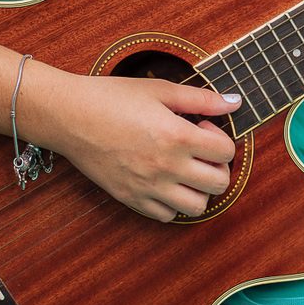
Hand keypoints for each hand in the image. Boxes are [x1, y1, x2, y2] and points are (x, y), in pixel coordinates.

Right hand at [21, 65, 238, 221]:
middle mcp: (166, 167)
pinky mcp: (130, 198)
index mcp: (177, 136)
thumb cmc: (112, 97)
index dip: (220, 138)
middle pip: (219, 184)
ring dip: (198, 189)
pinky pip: (166, 215)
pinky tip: (163, 180)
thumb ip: (201, 98)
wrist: (69, 116)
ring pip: (196, 207)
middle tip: (198, 150)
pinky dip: (172, 202)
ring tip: (184, 169)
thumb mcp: (159, 89)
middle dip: (217, 166)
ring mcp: (148, 187)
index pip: (226, 152)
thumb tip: (234, 102)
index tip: (201, 128)